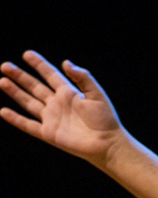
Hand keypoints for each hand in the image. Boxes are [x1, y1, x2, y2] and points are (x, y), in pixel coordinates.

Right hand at [0, 52, 127, 163]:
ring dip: (15, 92)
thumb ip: (83, 77)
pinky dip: (16, 119)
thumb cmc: (106, 119)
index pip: (50, 75)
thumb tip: (65, 62)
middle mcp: (57, 104)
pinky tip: (3, 111)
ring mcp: (52, 118)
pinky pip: (28, 125)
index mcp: (69, 93)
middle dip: (20, 76)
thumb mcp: (97, 94)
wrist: (107, 144)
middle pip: (35, 87)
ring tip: (2, 81)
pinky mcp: (48, 133)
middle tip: (5, 66)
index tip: (27, 54)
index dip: (39, 64)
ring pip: (28, 102)